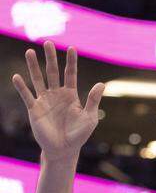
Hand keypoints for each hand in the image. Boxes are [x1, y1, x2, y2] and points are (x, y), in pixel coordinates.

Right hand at [11, 43, 104, 160]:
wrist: (64, 149)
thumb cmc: (79, 135)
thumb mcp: (90, 118)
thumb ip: (93, 100)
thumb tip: (102, 84)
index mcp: (71, 95)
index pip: (71, 74)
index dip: (71, 62)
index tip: (72, 48)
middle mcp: (56, 94)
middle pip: (53, 72)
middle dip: (51, 58)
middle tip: (48, 43)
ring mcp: (44, 100)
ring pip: (38, 79)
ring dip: (33, 66)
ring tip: (30, 52)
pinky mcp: (34, 109)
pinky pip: (27, 95)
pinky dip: (22, 86)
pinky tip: (17, 77)